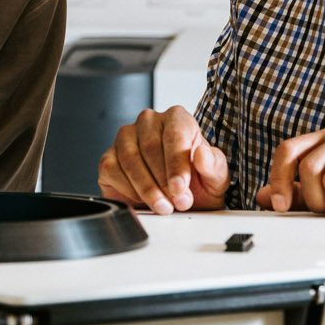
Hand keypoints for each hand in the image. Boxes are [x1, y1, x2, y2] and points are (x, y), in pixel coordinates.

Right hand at [97, 106, 229, 213]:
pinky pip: (113, 171)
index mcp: (176, 118)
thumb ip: (212, 164)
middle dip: (164, 181)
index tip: (180, 188)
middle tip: (177, 203)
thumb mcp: (215, 176)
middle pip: (150, 147)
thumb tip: (201, 154)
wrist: (180, 198)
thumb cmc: (199, 182)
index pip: (174, 134)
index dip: (177, 164)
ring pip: (130, 159)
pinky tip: (143, 200)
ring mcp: (125, 138)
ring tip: (163, 206)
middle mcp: (148, 122)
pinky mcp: (109, 158)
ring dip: (147, 188)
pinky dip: (128, 190)